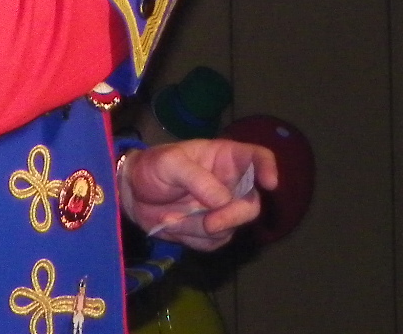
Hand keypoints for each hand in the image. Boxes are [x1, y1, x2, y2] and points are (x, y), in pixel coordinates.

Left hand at [118, 139, 276, 251]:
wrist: (132, 195)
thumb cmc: (153, 168)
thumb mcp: (169, 163)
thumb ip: (196, 177)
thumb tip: (223, 200)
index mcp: (225, 158)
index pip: (257, 158)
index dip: (268, 168)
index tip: (269, 183)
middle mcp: (230, 184)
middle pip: (252, 204)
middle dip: (234, 216)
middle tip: (211, 223)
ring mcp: (223, 209)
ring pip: (231, 228)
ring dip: (201, 228)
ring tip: (173, 217)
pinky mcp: (211, 231)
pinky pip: (214, 243)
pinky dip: (193, 239)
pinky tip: (175, 225)